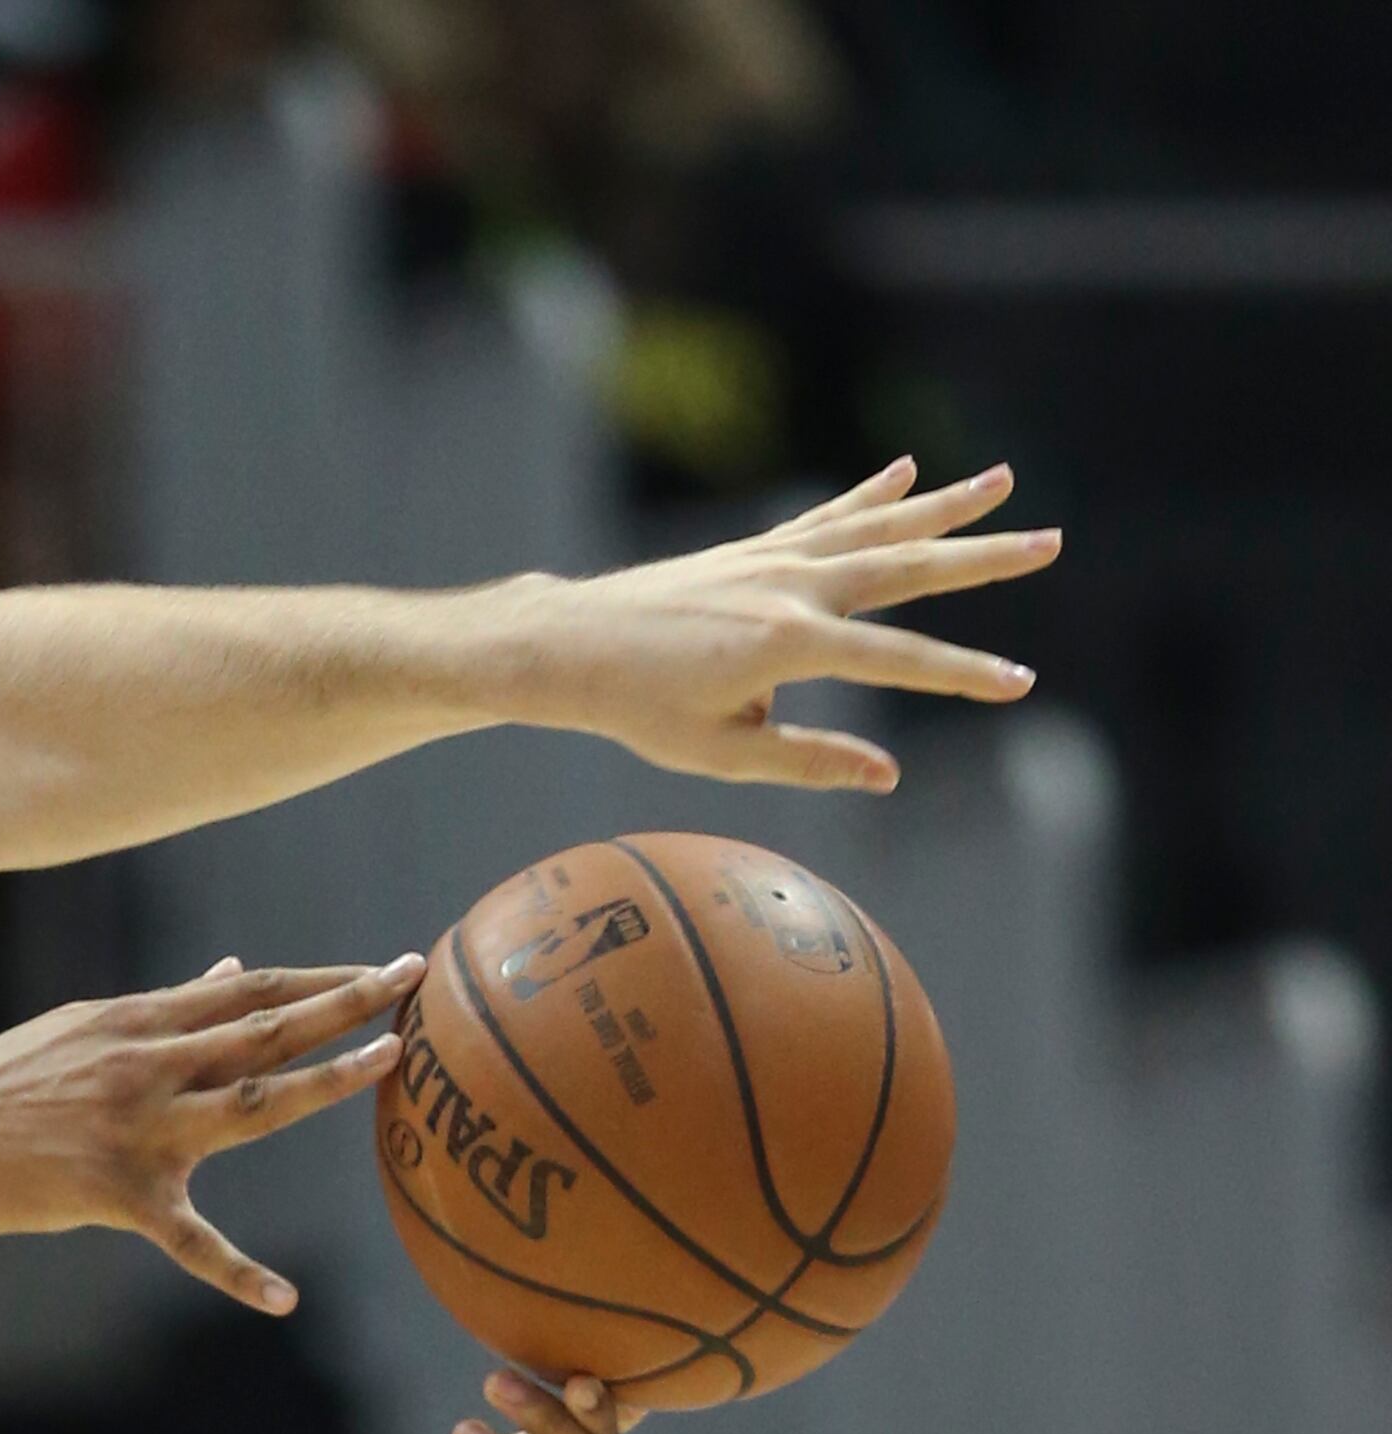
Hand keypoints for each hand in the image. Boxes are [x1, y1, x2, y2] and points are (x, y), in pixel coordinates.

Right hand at [0, 953, 427, 1310]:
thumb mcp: (80, 1028)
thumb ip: (166, 1007)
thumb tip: (232, 969)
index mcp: (137, 1021)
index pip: (250, 991)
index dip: (322, 980)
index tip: (383, 971)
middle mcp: (145, 1062)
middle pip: (264, 1026)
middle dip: (345, 1003)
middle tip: (411, 981)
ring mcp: (134, 1125)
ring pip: (248, 1101)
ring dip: (324, 1081)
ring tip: (388, 1065)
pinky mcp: (114, 1193)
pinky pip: (189, 1239)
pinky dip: (237, 1272)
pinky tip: (282, 1298)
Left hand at [470, 460, 1059, 792]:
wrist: (570, 646)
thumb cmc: (637, 708)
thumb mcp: (720, 752)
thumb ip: (807, 760)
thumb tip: (887, 775)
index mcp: (789, 643)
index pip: (899, 660)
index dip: (962, 674)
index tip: (1020, 683)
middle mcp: (791, 588)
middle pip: (907, 568)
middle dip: (983, 558)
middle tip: (1051, 542)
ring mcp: (773, 560)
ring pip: (875, 528)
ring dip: (943, 505)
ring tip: (1005, 479)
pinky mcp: (753, 551)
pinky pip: (825, 517)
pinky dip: (869, 494)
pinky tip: (907, 471)